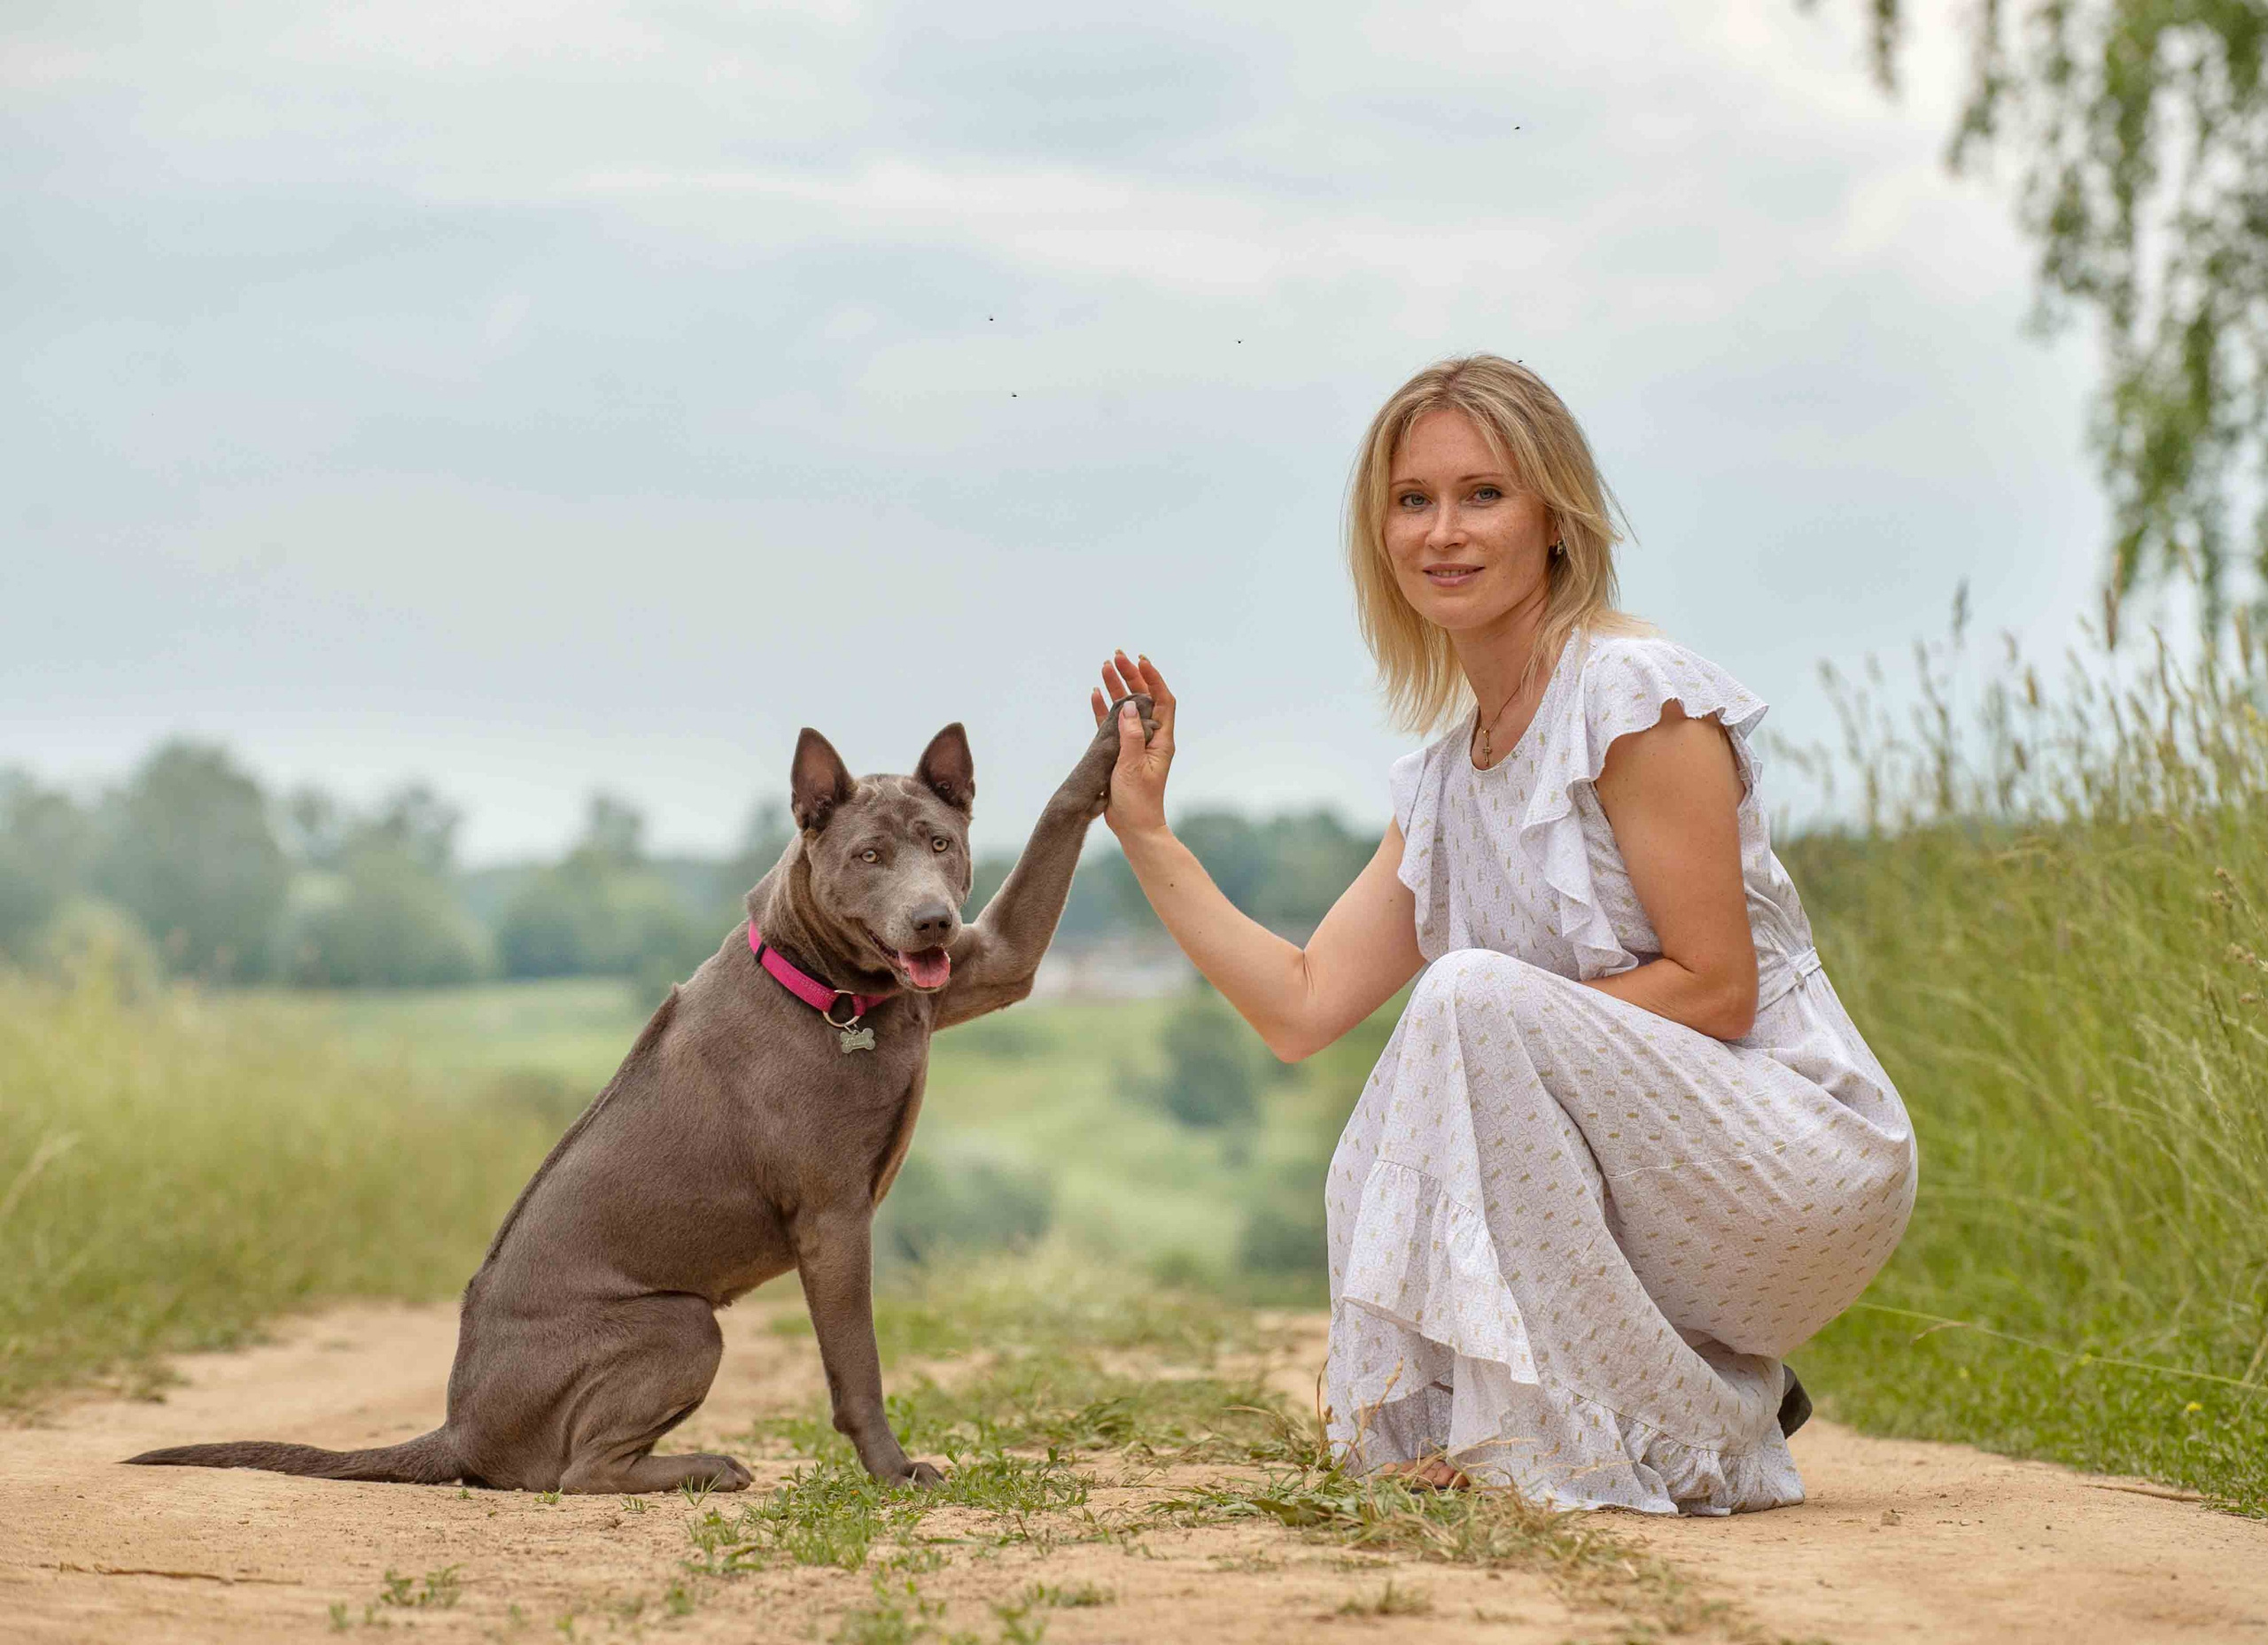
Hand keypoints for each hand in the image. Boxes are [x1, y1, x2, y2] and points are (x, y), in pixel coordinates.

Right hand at [1089, 650, 1175, 840]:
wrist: (1133, 827)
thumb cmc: (1138, 800)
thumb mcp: (1133, 766)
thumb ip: (1130, 736)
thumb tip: (1128, 707)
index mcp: (1160, 739)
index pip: (1161, 700)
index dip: (1153, 678)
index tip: (1140, 661)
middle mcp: (1149, 737)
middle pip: (1142, 699)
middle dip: (1131, 676)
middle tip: (1117, 657)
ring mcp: (1134, 744)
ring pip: (1125, 709)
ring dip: (1116, 688)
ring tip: (1104, 667)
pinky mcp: (1118, 752)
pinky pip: (1111, 725)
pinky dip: (1103, 709)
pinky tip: (1095, 695)